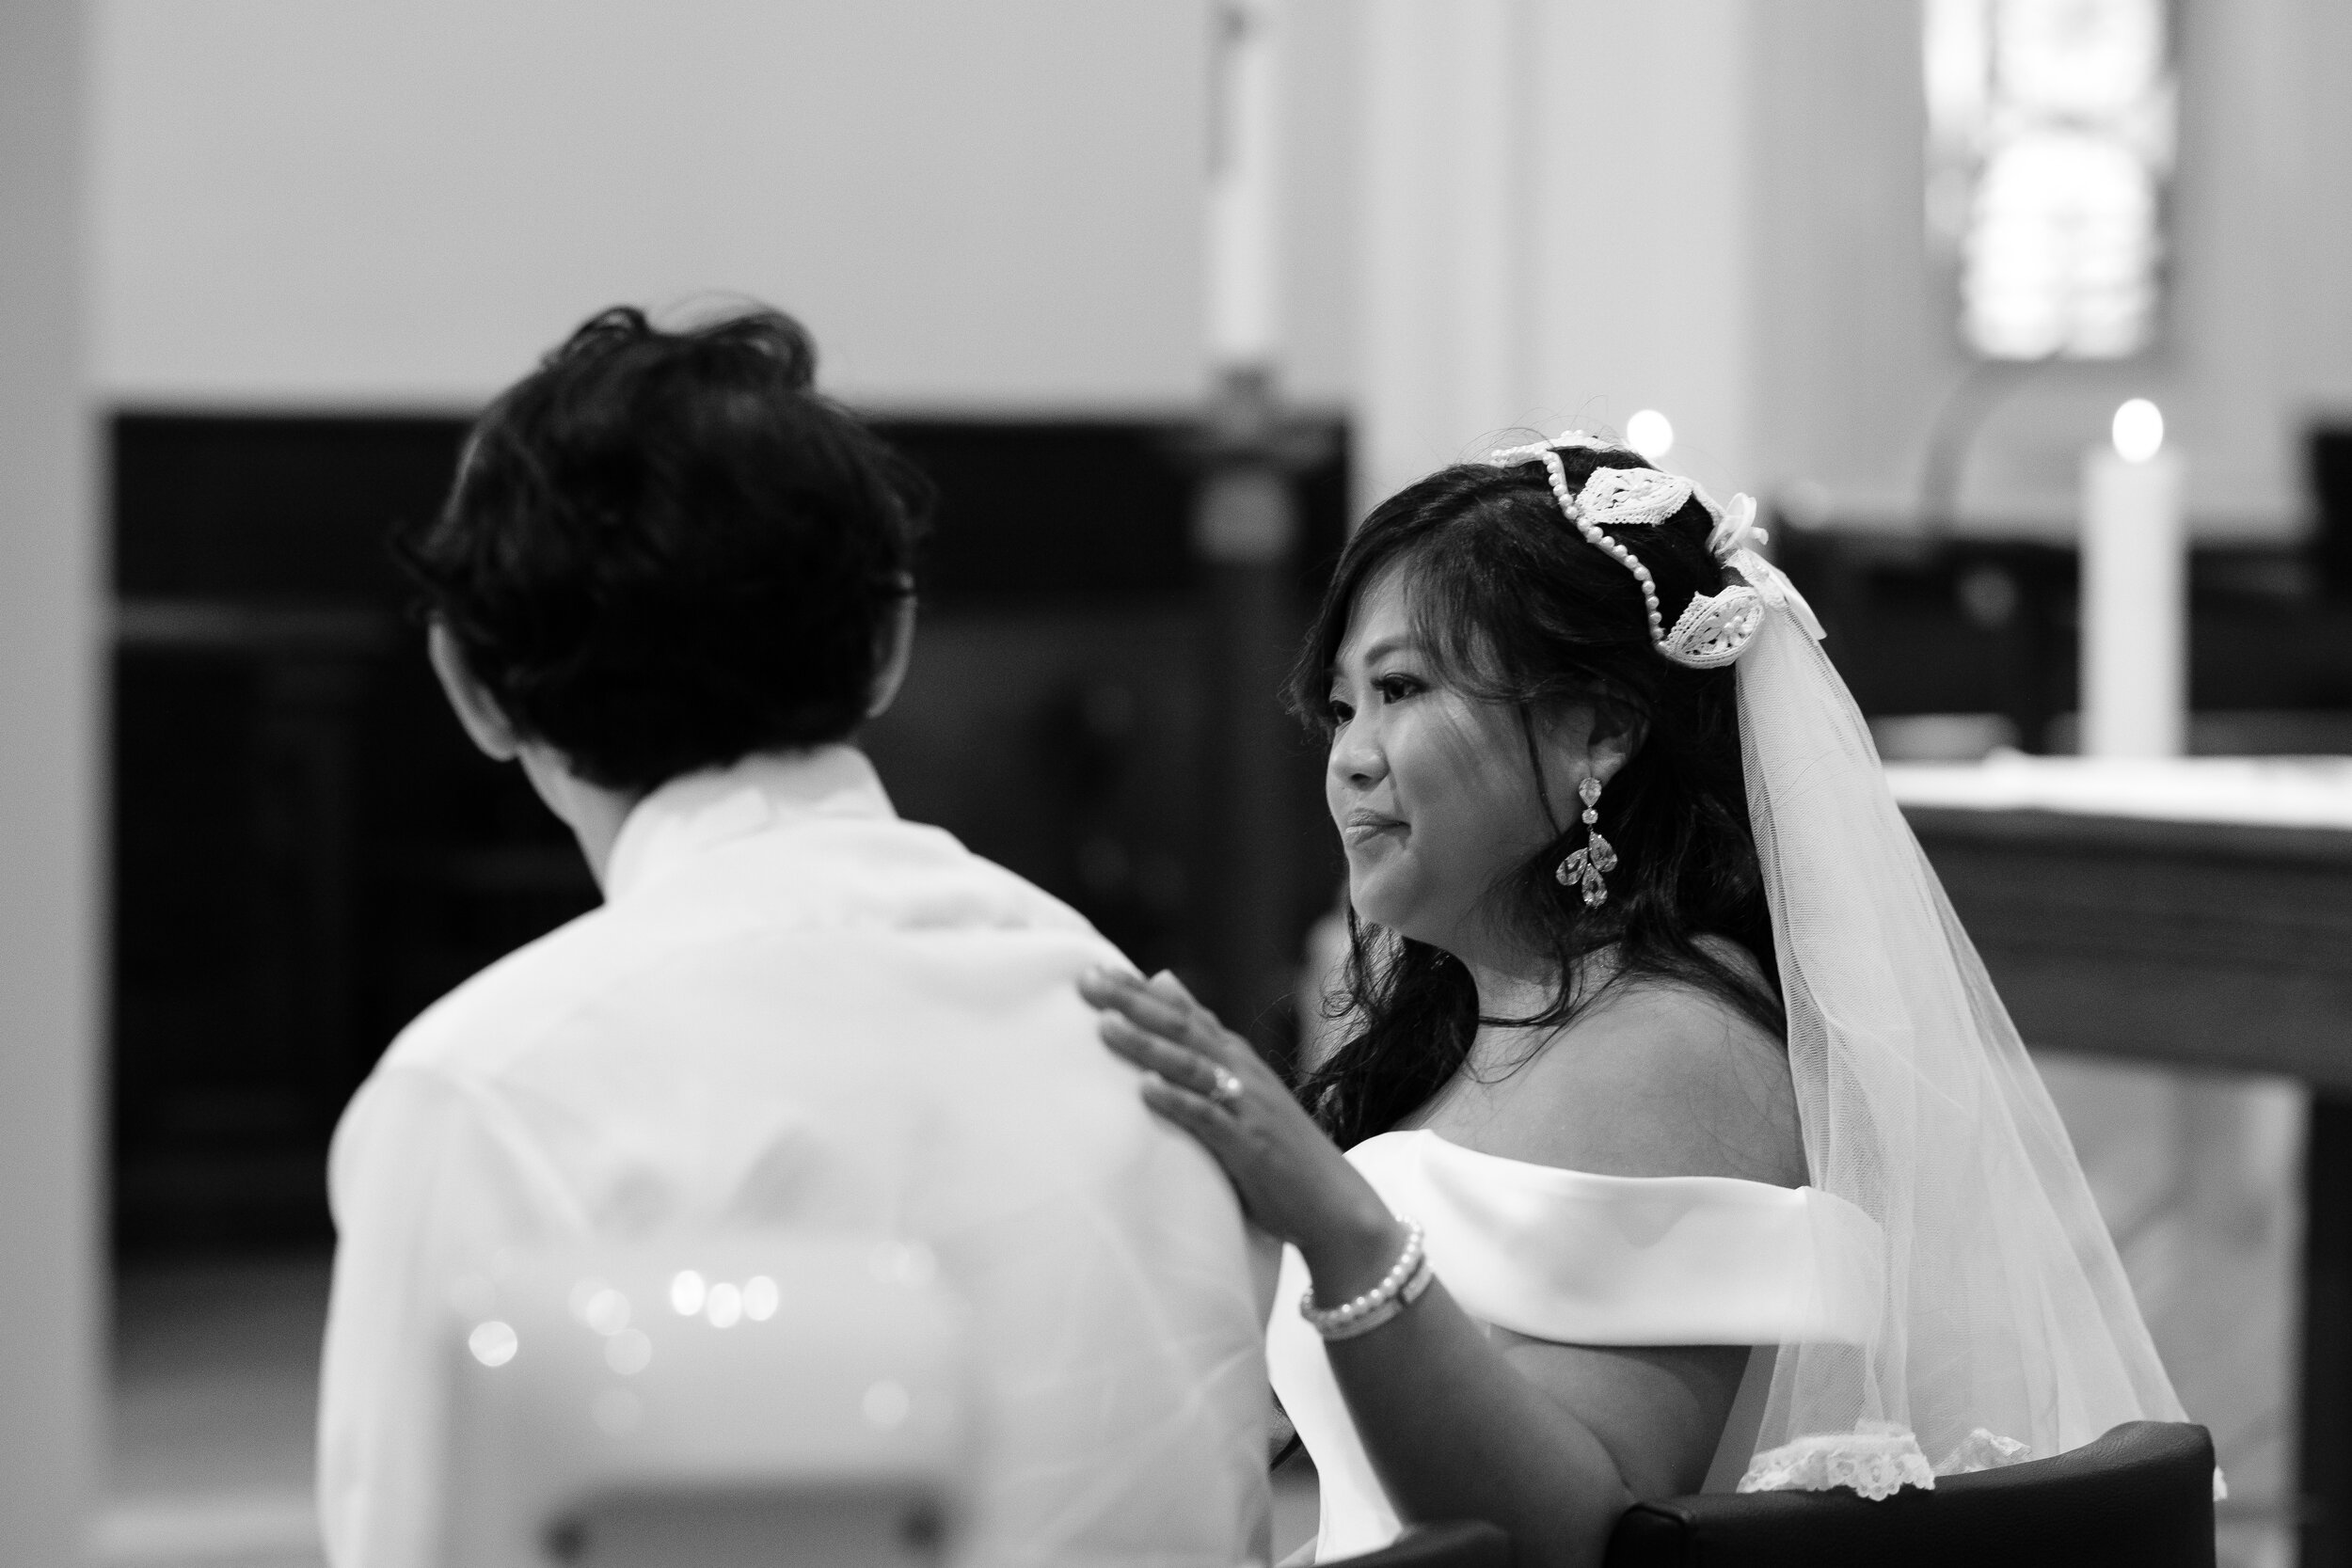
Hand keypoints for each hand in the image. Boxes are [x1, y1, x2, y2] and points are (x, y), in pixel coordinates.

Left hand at [1079, 967, 1400, 1292]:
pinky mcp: (1250, 1144)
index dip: (1137, 991)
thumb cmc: (1277, 1142)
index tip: (1092, 971)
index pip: (1180, 1011)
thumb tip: (1163, 979)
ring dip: (1148, 1046)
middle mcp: (1240, 1070)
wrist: (1333, 1199)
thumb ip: (1202, 1036)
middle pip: (1181, 1027)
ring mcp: (1247, 1105)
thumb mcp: (1239, 1083)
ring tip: (1106, 1027)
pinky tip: (1147, 1089)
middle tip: (1087, 983)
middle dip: (1133, 1004)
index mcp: (1233, 1056)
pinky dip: (1179, 1101)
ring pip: (1191, 1066)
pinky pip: (1209, 1118)